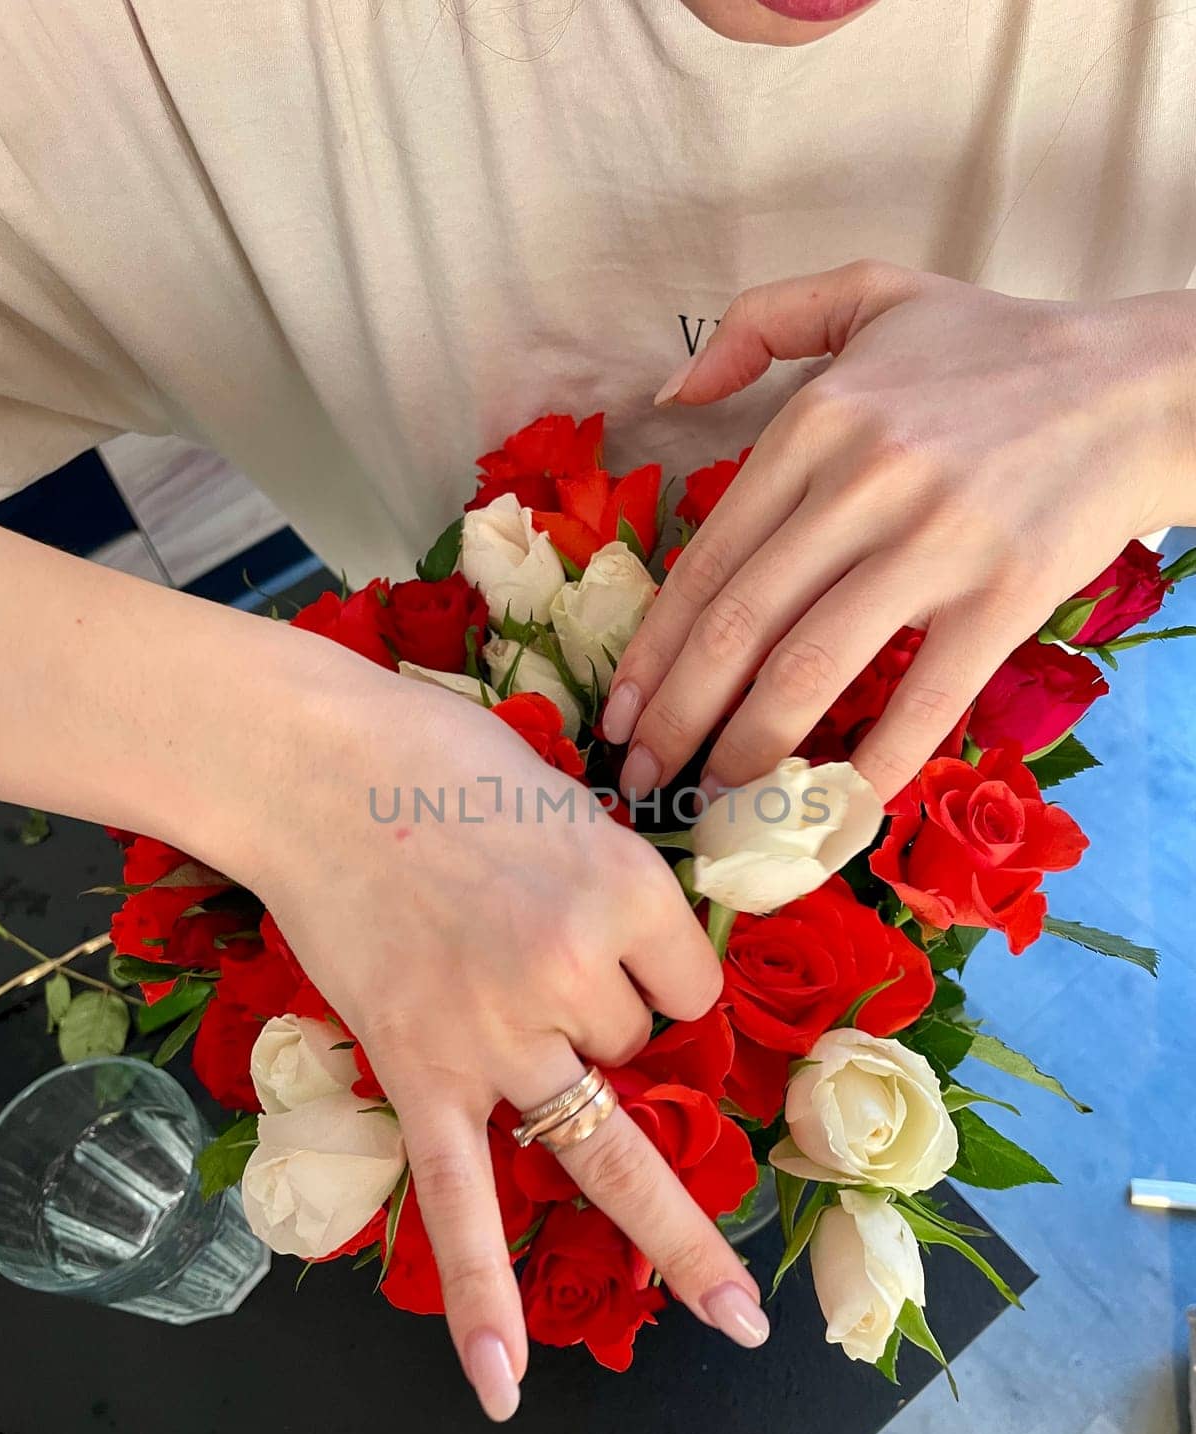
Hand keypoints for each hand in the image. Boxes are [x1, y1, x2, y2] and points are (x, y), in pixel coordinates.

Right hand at [237, 637, 768, 1419]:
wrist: (312, 768)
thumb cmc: (442, 761)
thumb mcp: (570, 801)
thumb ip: (615, 888)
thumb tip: (630, 954)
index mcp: (628, 889)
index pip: (692, 980)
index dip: (656, 971)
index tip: (598, 939)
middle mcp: (575, 970)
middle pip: (641, 1050)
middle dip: (636, 1051)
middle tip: (761, 1203)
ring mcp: (497, 1033)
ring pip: (595, 1123)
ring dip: (652, 1202)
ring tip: (728, 1313)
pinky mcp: (422, 1073)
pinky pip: (459, 1197)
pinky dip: (480, 1292)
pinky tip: (503, 1379)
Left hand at [605, 263, 1195, 800]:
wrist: (1139, 383)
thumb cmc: (995, 350)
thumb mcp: (871, 293)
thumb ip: (761, 322)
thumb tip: (669, 390)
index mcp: (814, 425)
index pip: (706, 563)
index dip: (649, 654)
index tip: (618, 714)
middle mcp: (861, 486)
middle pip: (738, 630)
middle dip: (677, 719)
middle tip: (645, 776)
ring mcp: (934, 544)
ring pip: (810, 672)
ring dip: (749, 752)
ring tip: (716, 801)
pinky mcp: (1003, 596)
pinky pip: (923, 700)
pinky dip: (872, 767)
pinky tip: (833, 816)